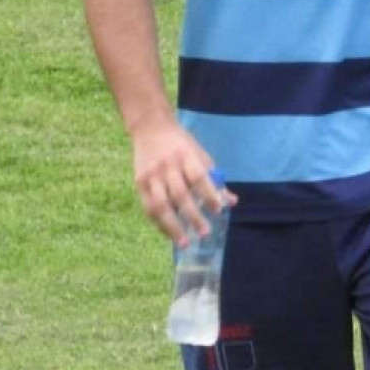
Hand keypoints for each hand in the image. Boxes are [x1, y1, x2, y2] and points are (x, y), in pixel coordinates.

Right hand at [131, 119, 236, 244]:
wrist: (150, 127)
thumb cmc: (181, 144)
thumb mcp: (200, 154)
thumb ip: (214, 178)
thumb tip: (230, 202)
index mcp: (186, 155)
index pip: (199, 177)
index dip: (209, 195)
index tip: (218, 210)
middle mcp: (167, 165)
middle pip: (180, 194)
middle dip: (193, 216)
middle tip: (204, 233)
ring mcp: (151, 175)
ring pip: (161, 205)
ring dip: (173, 226)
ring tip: (184, 242)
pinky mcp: (139, 182)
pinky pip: (148, 207)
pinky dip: (159, 223)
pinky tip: (169, 234)